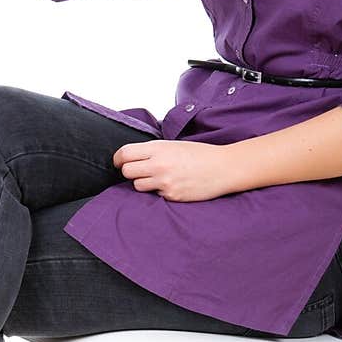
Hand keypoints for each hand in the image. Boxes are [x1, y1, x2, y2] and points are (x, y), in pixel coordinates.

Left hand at [112, 139, 233, 201]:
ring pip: (137, 186)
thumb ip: (153, 151)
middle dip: (130, 171)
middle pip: (126, 171)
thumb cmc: (200, 154)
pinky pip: (155, 195)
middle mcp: (158, 165)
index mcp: (158, 149)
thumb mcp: (174, 145)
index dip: (118, 159)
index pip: (124, 154)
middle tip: (139, 171)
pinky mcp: (171, 196)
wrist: (223, 168)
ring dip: (143, 183)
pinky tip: (174, 184)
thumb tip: (133, 157)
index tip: (119, 162)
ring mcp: (164, 182)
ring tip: (159, 178)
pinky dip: (160, 191)